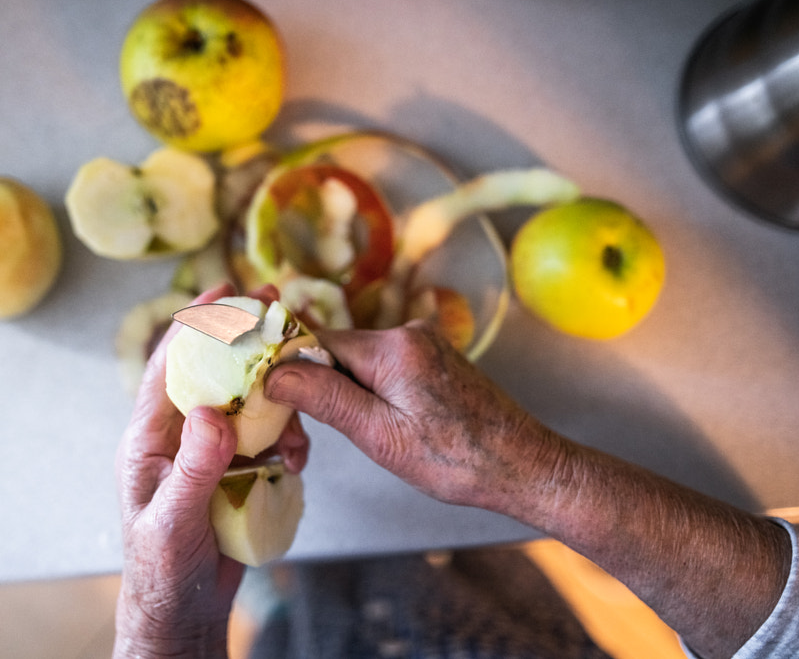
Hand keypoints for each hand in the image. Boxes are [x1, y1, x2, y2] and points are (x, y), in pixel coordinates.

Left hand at [113, 283, 308, 658]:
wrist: (185, 611)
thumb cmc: (163, 570)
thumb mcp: (172, 521)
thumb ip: (192, 468)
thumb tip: (212, 414)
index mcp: (150, 438)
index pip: (168, 367)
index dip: (193, 324)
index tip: (222, 290)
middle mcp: (180, 436)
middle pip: (214, 373)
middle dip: (244, 341)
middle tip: (277, 309)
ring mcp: (211, 453)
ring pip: (248, 404)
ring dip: (276, 398)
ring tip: (300, 407)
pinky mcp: (237, 472)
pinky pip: (267, 441)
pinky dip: (288, 440)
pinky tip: (298, 459)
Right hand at [264, 320, 562, 513]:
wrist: (522, 466)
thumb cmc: (457, 460)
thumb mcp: (380, 435)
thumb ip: (326, 397)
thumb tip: (275, 373)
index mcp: (394, 346)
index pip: (317, 344)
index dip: (291, 374)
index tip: (277, 409)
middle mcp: (409, 333)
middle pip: (337, 352)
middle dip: (317, 392)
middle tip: (304, 445)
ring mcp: (424, 344)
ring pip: (359, 363)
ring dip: (344, 397)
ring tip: (351, 440)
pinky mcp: (433, 359)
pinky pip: (384, 369)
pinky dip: (370, 395)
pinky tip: (379, 427)